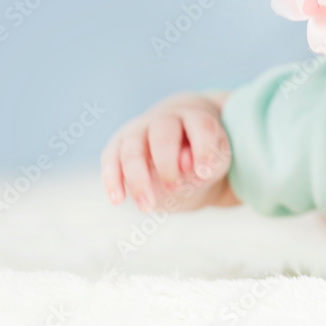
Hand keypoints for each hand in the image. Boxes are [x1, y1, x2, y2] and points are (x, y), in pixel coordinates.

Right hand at [100, 94, 230, 211]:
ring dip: (138, 179)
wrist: (179, 145)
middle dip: (167, 164)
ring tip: (147, 207)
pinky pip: (110, 160)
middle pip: (163, 136)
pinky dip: (112, 180)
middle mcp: (164, 119)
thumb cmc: (201, 155)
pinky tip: (117, 200)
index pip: (201, 126)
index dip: (204, 148)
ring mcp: (138, 130)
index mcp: (195, 118)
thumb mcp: (215, 161)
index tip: (205, 173)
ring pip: (133, 150)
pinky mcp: (118, 145)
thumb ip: (209, 163)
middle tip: (175, 188)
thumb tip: (187, 163)